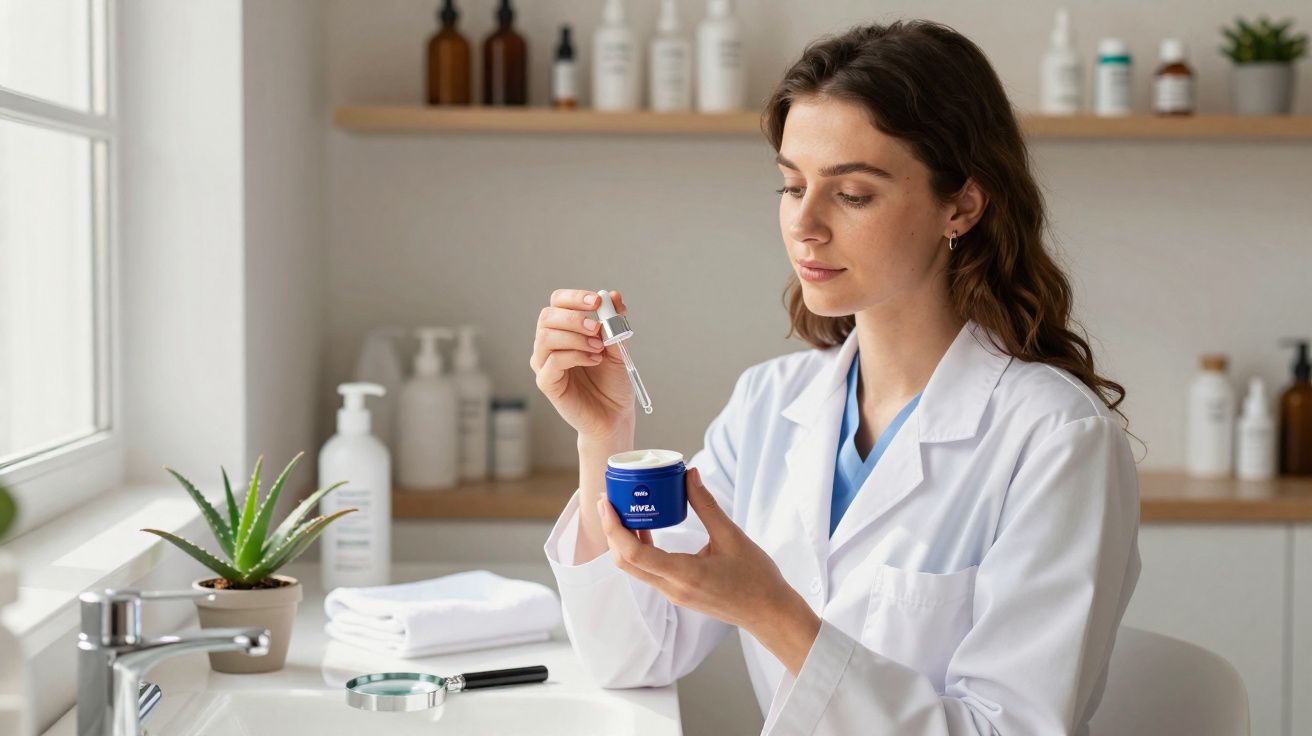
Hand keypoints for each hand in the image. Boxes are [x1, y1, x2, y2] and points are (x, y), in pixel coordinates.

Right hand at [530, 288, 635, 440]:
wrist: (614, 415)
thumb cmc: (613, 382)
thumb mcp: (619, 348)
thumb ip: (615, 323)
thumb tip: (613, 295)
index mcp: (564, 331)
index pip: (557, 303)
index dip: (574, 298)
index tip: (596, 301)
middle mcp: (549, 345)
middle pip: (547, 316)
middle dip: (574, 317)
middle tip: (597, 328)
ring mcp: (545, 364)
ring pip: (546, 337)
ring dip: (575, 337)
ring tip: (598, 347)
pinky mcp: (546, 383)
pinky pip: (552, 361)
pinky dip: (575, 355)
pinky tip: (594, 360)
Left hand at [595, 467, 810, 635]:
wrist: (769, 613)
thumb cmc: (756, 578)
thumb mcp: (732, 536)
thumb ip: (706, 505)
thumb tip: (689, 474)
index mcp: (683, 574)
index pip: (634, 553)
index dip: (614, 527)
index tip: (606, 502)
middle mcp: (672, 588)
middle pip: (625, 562)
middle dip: (612, 531)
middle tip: (609, 501)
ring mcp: (673, 594)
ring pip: (635, 567)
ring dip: (624, 540)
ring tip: (625, 510)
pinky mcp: (678, 594)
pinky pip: (648, 571)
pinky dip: (640, 549)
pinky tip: (647, 528)